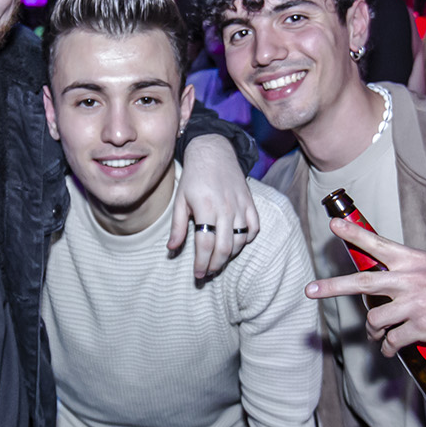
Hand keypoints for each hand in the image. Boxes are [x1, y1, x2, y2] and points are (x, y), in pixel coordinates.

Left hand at [170, 135, 258, 279]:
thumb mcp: (180, 200)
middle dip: (215, 265)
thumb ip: (177, 226)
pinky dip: (246, 239)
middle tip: (207, 273)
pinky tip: (236, 243)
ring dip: (229, 255)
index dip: (202, 263)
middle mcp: (226, 208)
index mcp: (205, 207)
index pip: (205, 244)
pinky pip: (254, 228)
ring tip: (218, 260)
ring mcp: (240, 205)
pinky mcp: (250, 202)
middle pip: (224, 247)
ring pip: (240, 240)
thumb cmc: (194, 177)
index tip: (198, 274)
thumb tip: (171, 249)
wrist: (214, 152)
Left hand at [306, 218, 425, 355]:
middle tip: (310, 290)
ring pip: (375, 319)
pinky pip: (392, 340)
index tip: (333, 226)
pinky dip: (389, 348)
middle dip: (332, 287)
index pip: (378, 244)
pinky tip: (392, 349)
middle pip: (362, 282)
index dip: (354, 234)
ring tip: (379, 335)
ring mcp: (415, 303)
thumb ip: (408, 271)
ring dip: (373, 331)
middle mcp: (411, 278)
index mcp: (413, 260)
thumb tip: (382, 283)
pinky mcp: (421, 326)